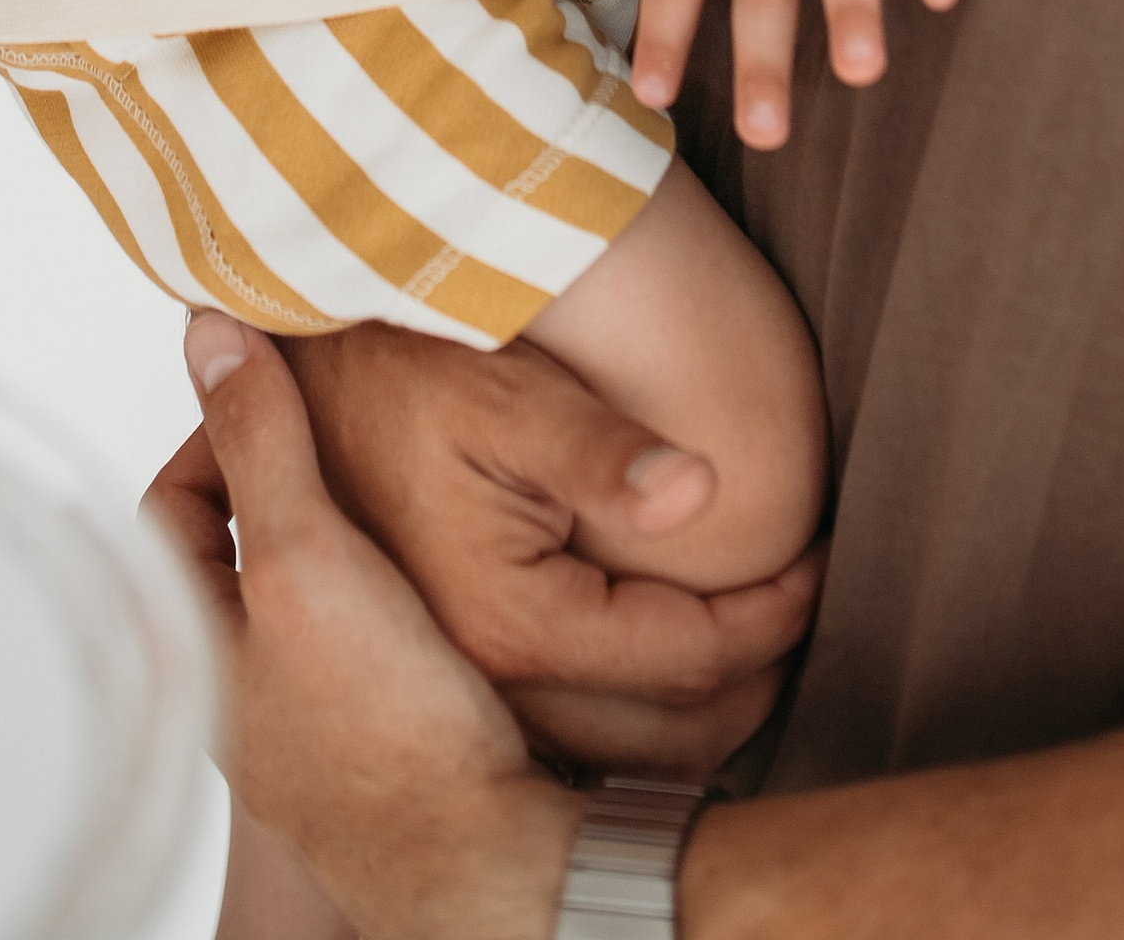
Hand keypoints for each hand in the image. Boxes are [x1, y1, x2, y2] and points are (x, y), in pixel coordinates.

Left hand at [151, 316, 579, 939]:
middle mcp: (238, 694)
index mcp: (194, 651)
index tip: (275, 394)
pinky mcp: (376, 743)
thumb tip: (207, 331)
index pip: (171, 509)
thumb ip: (258, 440)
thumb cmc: (384, 725)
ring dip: (346, 532)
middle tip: (345, 427)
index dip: (217, 436)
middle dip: (289, 478)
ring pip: (307, 591)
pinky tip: (437, 564)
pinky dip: (389, 587)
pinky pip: (364, 637)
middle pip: (239, 547)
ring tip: (399, 483)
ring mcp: (307, 725)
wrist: (481, 850)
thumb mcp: (304, 552)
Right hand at [278, 321, 819, 774]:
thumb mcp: (502, 398)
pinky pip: (580, 731)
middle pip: (669, 730)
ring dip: (704, 703)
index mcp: (513, 623)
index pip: (687, 653)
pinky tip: (670, 656)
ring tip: (758, 635)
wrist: (302, 386)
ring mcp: (470, 692)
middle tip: (806, 607)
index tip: (821, 560)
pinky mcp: (459, 679)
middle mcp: (491, 681)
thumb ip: (602, 451)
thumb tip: (706, 488)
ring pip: (627, 749)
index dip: (773, 614)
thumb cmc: (403, 375)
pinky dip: (642, 709)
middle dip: (755, 676)